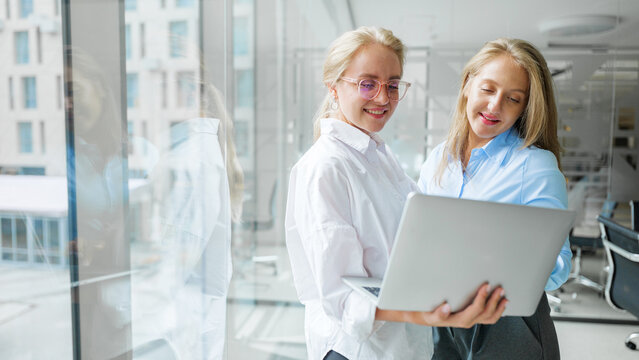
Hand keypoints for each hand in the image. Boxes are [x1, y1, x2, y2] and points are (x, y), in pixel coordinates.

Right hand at [376, 283, 506, 327]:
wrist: (417, 314)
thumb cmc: (422, 310)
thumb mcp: (425, 312)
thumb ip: (436, 312)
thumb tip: (446, 307)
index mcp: (455, 319)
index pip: (474, 311)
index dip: (482, 299)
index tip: (485, 286)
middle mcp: (464, 321)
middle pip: (485, 314)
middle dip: (493, 301)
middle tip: (498, 287)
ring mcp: (468, 319)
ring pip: (488, 317)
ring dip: (498, 306)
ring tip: (503, 295)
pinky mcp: (469, 316)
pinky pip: (487, 317)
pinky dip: (496, 310)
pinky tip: (500, 302)